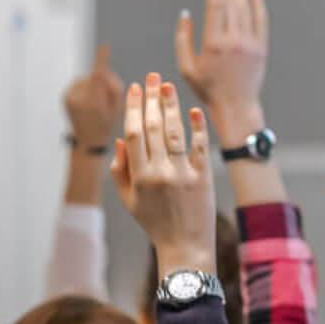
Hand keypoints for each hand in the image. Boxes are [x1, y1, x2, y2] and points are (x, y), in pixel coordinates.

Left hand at [64, 43, 124, 147]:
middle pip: (96, 77)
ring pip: (88, 79)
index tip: (104, 47)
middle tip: (108, 98)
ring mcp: (69, 97)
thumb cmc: (107, 125)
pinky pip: (81, 83)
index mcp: (94, 104)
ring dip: (95, 85)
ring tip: (98, 102)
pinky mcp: (66, 95)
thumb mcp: (118, 110)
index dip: (102, 61)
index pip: (98, 77)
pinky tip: (89, 101)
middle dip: (105, 81)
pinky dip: (87, 88)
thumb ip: (115, 89)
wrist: (87, 141)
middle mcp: (78, 99)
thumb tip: (105, 72)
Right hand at [111, 73, 215, 276]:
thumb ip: (121, 170)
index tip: (135, 89)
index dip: (133, 109)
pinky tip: (194, 110)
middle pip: (153, 128)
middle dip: (152, 99)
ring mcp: (183, 174)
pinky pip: (201, 148)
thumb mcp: (129, 200)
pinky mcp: (204, 178)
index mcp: (139, 177)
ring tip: (168, 86)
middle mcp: (160, 173)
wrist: (185, 246)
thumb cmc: (154, 222)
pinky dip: (198, 128)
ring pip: (175, 133)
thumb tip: (121, 138)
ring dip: (171, 107)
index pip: (133, 134)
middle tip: (152, 77)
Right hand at [176, 0, 268, 140]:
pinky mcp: (262, 48)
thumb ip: (183, 39)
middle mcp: (235, 40)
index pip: (214, 3)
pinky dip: (257, 1)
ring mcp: (251, 43)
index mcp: (214, 44)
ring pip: (245, 6)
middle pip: (230, 0)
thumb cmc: (207, 90)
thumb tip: (186, 13)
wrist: (236, 107)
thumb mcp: (186, 67)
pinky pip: (261, 18)